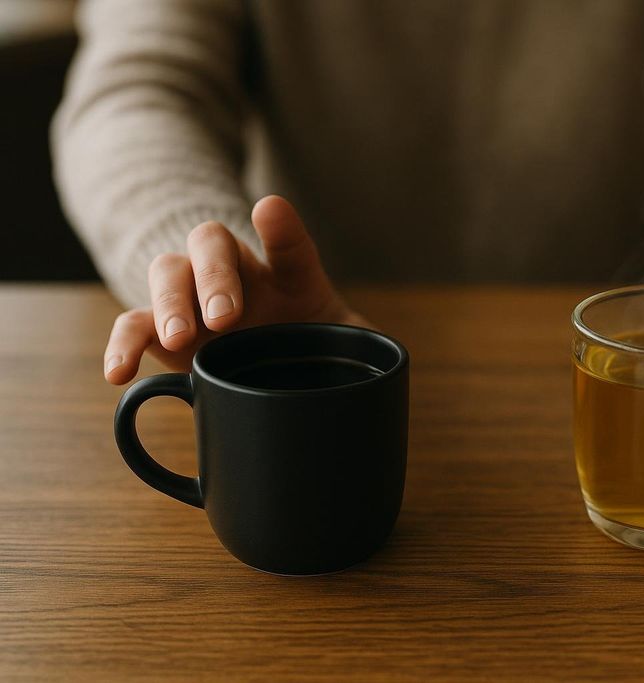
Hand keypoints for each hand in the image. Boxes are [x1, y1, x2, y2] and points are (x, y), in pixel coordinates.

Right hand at [103, 195, 367, 383]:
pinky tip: (119, 371)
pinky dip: (123, 345)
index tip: (270, 212)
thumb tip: (385, 372)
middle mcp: (238, 275)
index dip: (282, 229)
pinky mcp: (163, 334)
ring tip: (181, 338)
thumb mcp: (342, 346)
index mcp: (290, 275)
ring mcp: (196, 300)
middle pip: (213, 244)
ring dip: (171, 302)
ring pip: (168, 272)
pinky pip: (134, 326)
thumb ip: (364, 350)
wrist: (273, 374)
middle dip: (216, 275)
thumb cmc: (313, 350)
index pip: (290, 246)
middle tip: (226, 317)